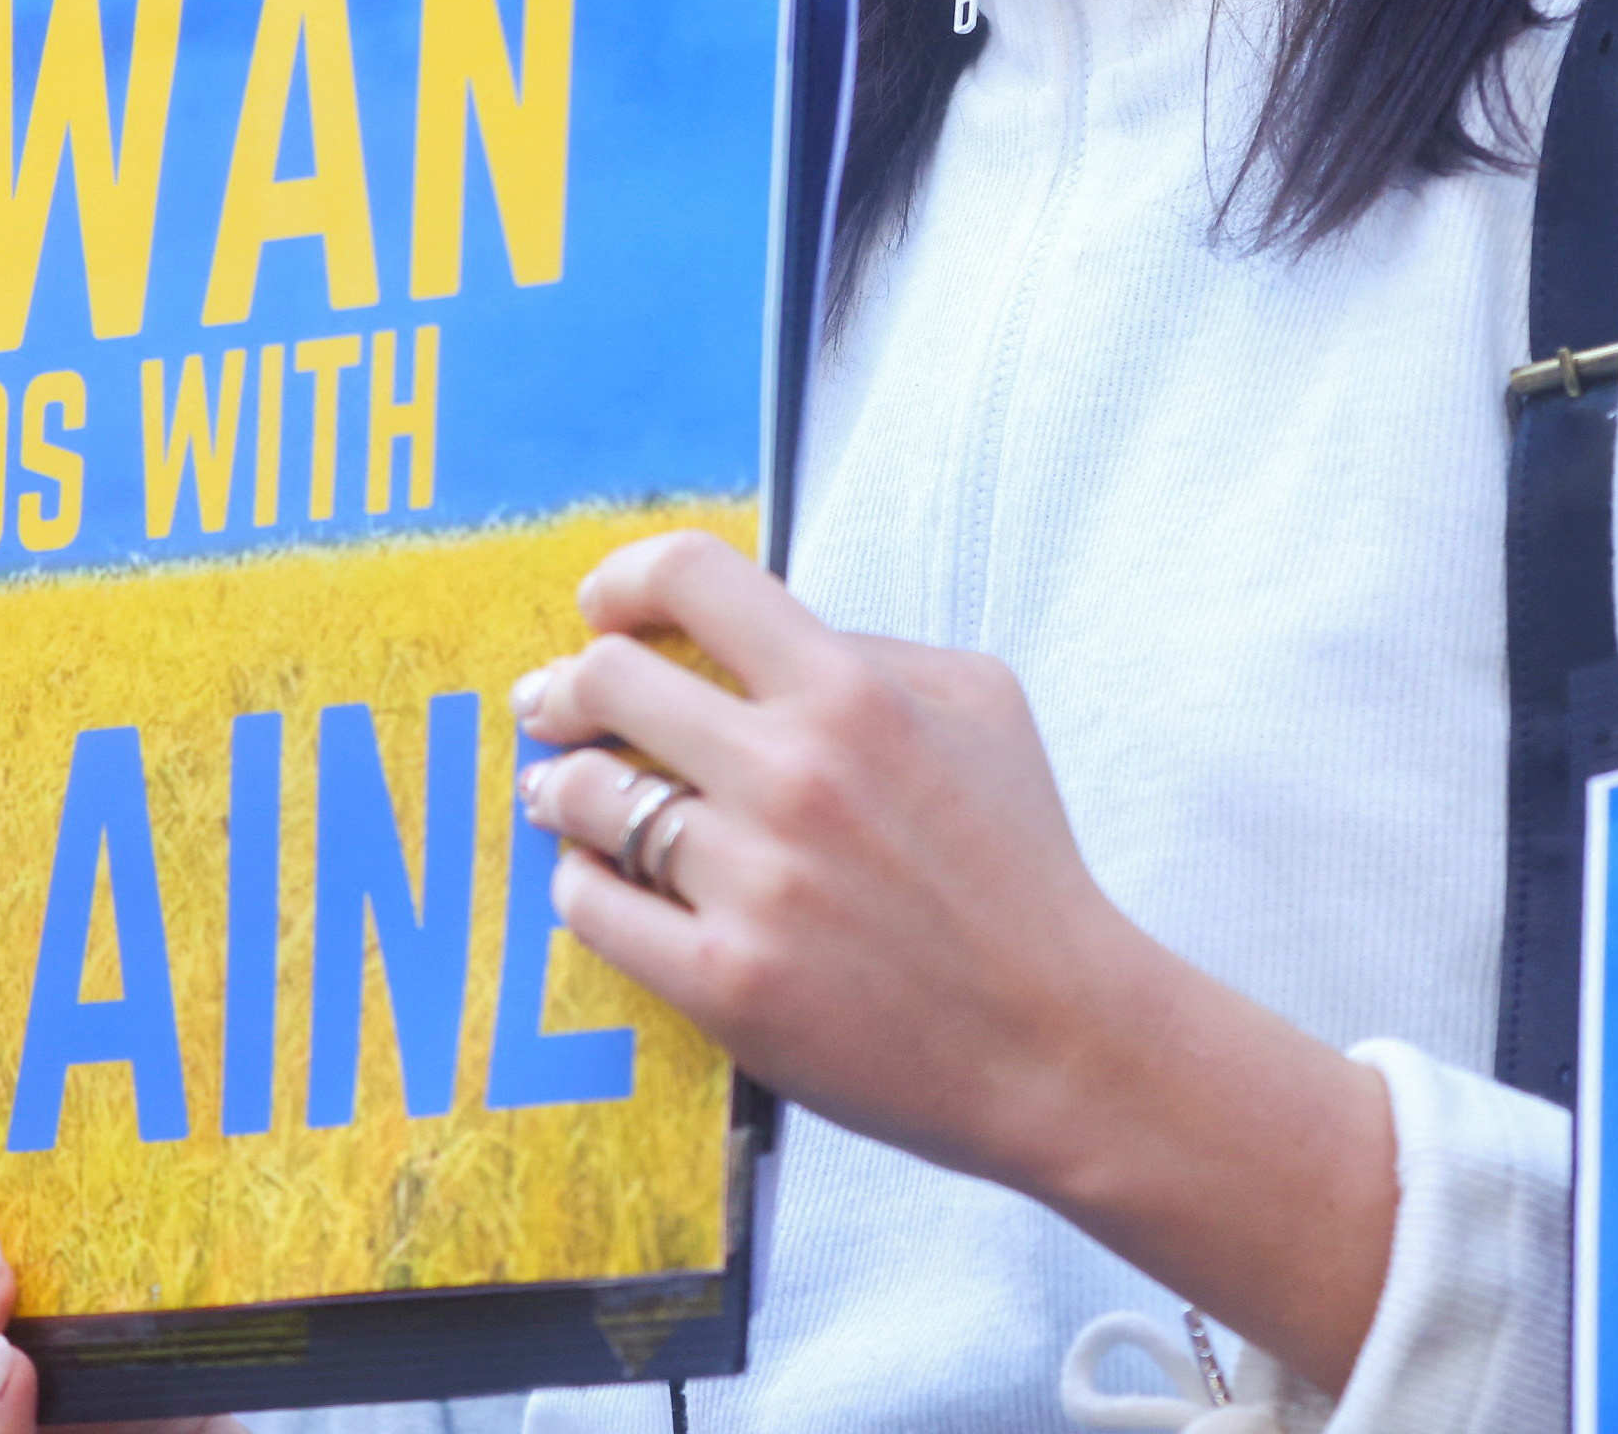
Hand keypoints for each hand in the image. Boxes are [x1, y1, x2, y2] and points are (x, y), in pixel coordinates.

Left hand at [511, 533, 1398, 1397]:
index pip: (692, 577)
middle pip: (608, 680)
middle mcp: (792, 776)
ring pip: (586, 795)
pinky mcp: (726, 981)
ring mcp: (753, 882)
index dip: (626, 580)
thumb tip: (750, 631)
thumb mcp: (980, 706)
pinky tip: (596, 879)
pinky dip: (581, 885)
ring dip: (562, 787)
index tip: (606, 610)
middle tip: (555, 708)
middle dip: (567, 688)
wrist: (1061, 1040)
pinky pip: (593, 906)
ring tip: (561, 794)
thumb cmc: (1021, 866)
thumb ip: (866, 648)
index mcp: (851, 693)